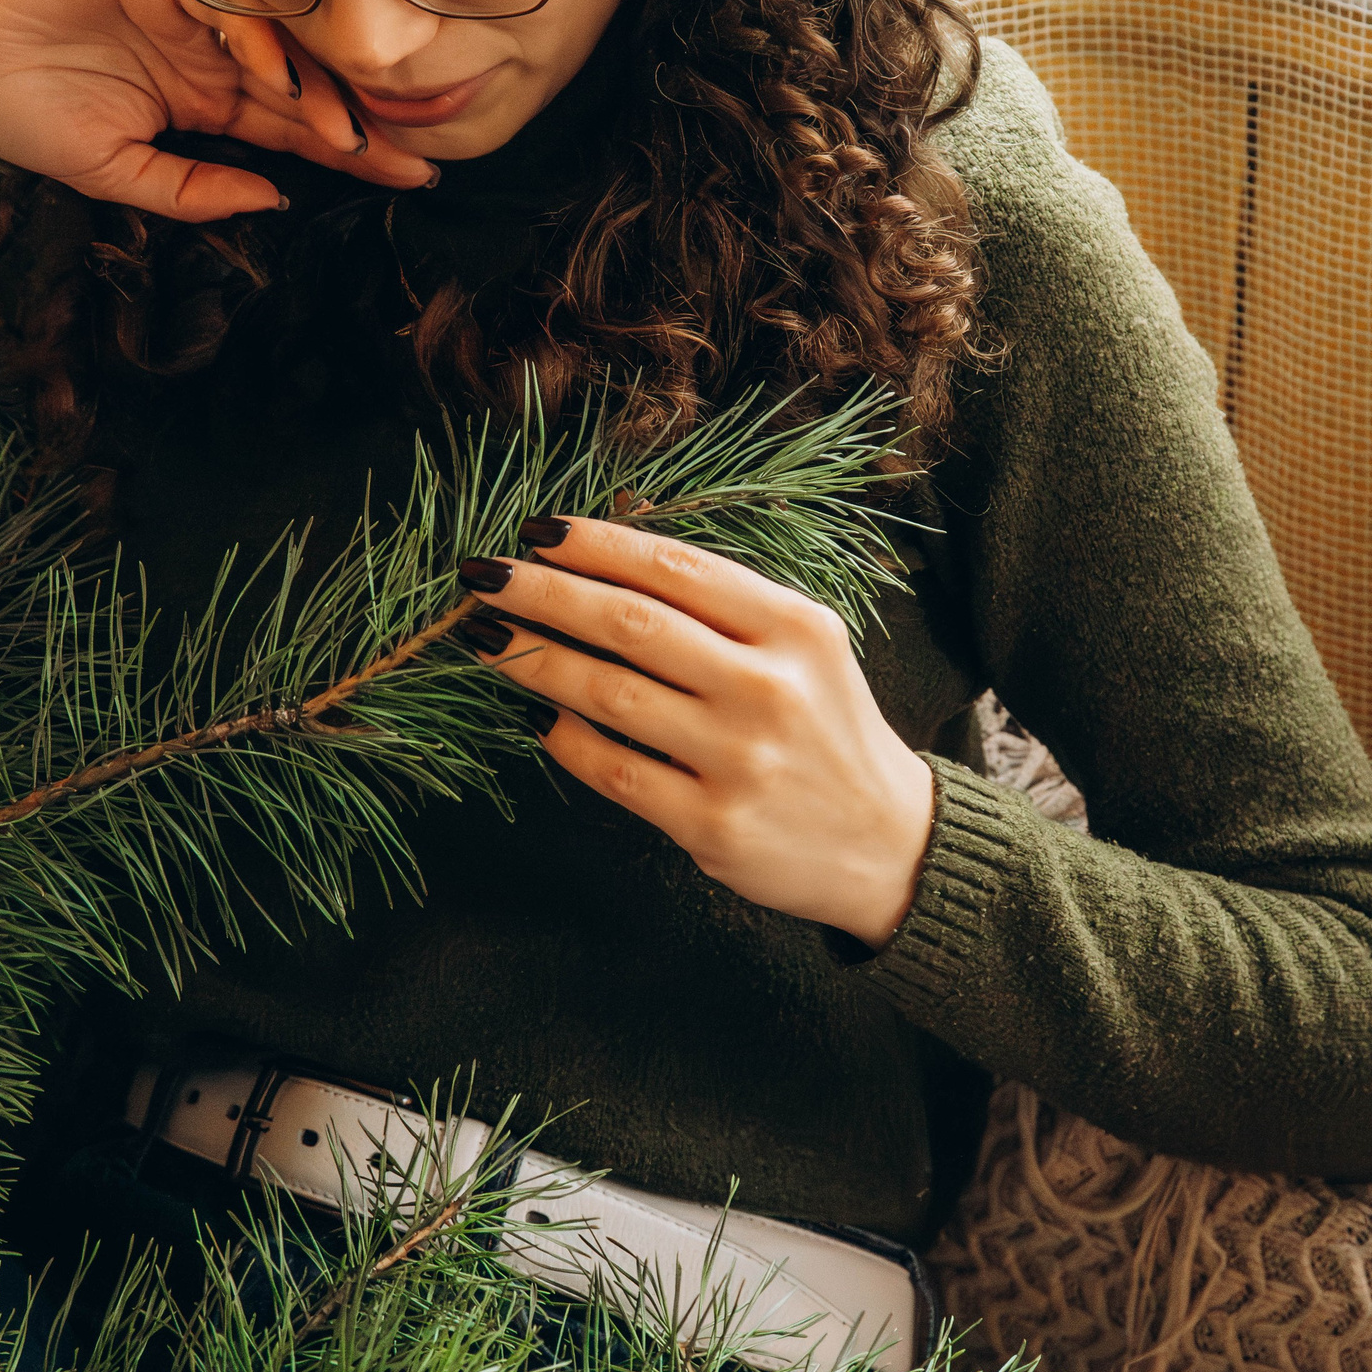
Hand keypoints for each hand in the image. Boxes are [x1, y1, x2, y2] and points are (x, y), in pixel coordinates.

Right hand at [0, 0, 432, 220]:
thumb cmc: (20, 105)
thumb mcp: (109, 173)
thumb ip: (188, 191)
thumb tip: (272, 198)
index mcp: (204, 104)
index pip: (293, 131)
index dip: (351, 154)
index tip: (410, 182)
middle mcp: (210, 58)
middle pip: (304, 91)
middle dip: (362, 126)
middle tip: (417, 162)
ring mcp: (190, 15)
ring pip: (278, 47)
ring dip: (317, 91)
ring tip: (354, 138)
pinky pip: (223, 2)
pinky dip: (254, 36)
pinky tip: (277, 77)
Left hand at [456, 517, 935, 947]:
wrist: (889, 842)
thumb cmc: (826, 728)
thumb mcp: (802, 646)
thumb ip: (721, 604)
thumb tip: (604, 553)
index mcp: (794, 627)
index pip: (674, 567)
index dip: (595, 544)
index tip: (536, 530)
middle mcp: (769, 687)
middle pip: (629, 623)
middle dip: (543, 592)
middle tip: (482, 575)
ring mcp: (740, 758)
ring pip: (609, 694)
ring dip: (533, 659)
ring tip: (484, 637)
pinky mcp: (712, 824)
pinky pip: (615, 770)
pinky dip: (565, 739)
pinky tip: (536, 716)